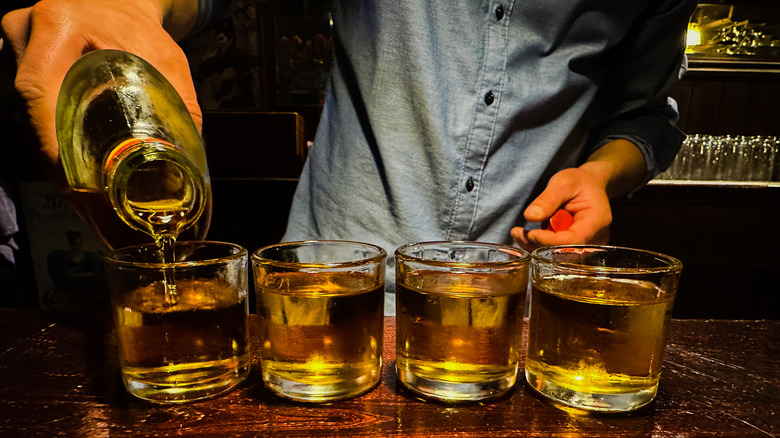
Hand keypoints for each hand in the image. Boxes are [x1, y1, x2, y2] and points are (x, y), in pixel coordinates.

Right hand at [1, 0, 200, 191]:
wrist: (121, 4)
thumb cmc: (142, 29)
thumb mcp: (167, 61)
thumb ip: (178, 107)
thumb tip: (188, 163)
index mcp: (57, 27)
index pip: (37, 90)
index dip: (50, 142)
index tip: (73, 181)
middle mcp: (27, 35)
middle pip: (28, 114)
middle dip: (56, 166)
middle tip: (86, 203)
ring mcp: (17, 50)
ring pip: (26, 118)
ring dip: (53, 161)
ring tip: (84, 199)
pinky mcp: (21, 66)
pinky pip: (31, 112)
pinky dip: (52, 144)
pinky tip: (74, 175)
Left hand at [511, 138, 645, 250]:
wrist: (590, 186)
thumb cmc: (579, 182)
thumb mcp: (563, 183)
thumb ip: (548, 199)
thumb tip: (530, 216)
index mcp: (596, 222)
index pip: (574, 240)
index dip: (550, 241)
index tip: (530, 234)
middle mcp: (596, 239)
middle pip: (565, 252)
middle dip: (539, 245)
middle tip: (517, 234)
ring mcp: (587, 246)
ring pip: (558, 255)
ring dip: (535, 246)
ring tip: (518, 233)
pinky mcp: (575, 248)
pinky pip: (556, 252)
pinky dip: (540, 245)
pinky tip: (526, 235)